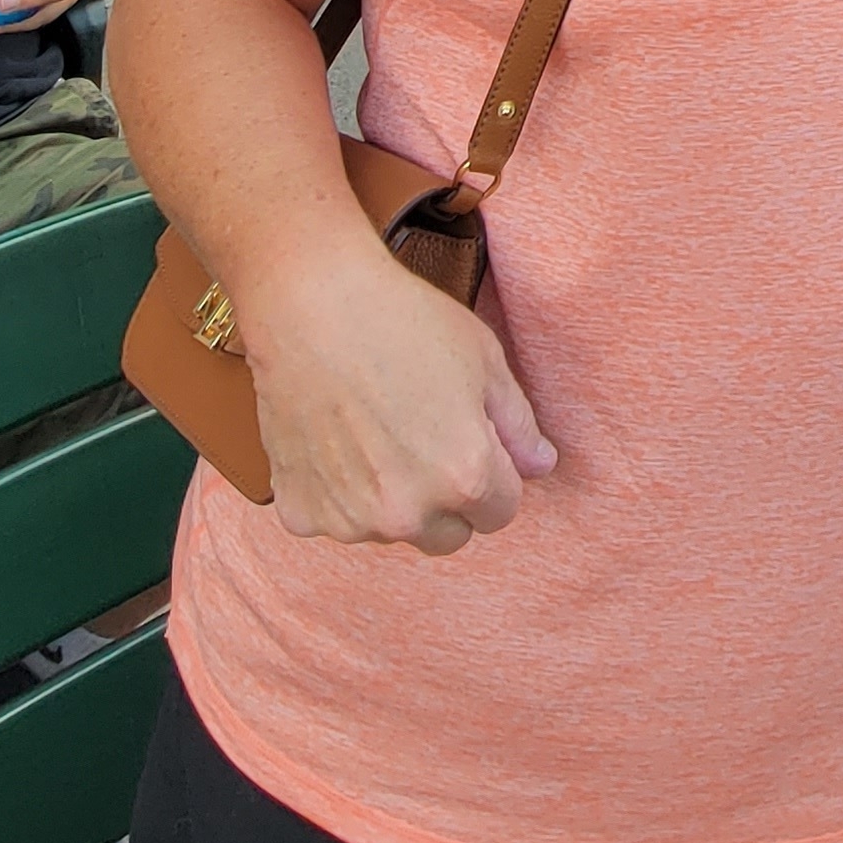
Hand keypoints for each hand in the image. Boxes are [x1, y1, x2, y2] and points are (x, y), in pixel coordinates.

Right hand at [244, 240, 555, 555]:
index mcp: (465, 478)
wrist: (307, 307)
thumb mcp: (485, 360)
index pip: (501, 512)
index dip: (492, 475)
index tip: (470, 441)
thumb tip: (540, 466)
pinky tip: (334, 438)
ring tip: (373, 429)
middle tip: (423, 439)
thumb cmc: (403, 322)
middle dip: (446, 500)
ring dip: (390, 498)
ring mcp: (350, 520)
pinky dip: (337, 492)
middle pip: (448, 535)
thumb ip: (519, 426)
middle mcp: (408, 513)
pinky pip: (335, 519)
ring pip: (390, 529)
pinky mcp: (301, 514)